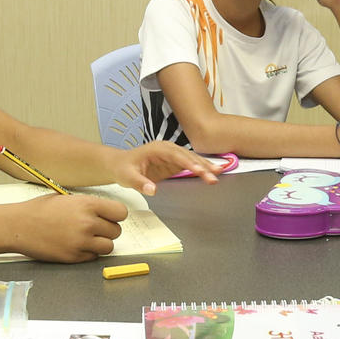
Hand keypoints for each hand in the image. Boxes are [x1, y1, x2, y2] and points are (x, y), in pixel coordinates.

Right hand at [4, 193, 127, 262]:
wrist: (18, 225)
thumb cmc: (39, 210)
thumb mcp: (67, 199)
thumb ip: (88, 206)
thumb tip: (106, 213)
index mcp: (87, 205)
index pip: (120, 213)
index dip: (116, 216)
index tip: (110, 217)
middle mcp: (87, 223)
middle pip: (116, 231)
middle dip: (108, 230)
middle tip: (94, 229)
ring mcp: (81, 242)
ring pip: (108, 247)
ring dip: (101, 244)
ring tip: (87, 238)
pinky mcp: (73, 257)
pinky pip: (93, 257)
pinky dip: (88, 253)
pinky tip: (75, 245)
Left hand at [106, 141, 220, 194]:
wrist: (120, 164)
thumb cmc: (123, 168)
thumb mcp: (127, 177)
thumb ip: (140, 183)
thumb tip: (152, 190)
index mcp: (157, 148)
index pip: (176, 155)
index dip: (188, 162)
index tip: (199, 170)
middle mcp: (167, 149)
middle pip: (188, 156)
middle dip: (202, 165)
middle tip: (215, 175)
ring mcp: (172, 155)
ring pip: (192, 159)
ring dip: (205, 166)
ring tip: (219, 173)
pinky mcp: (174, 163)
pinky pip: (190, 165)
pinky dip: (201, 169)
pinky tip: (212, 172)